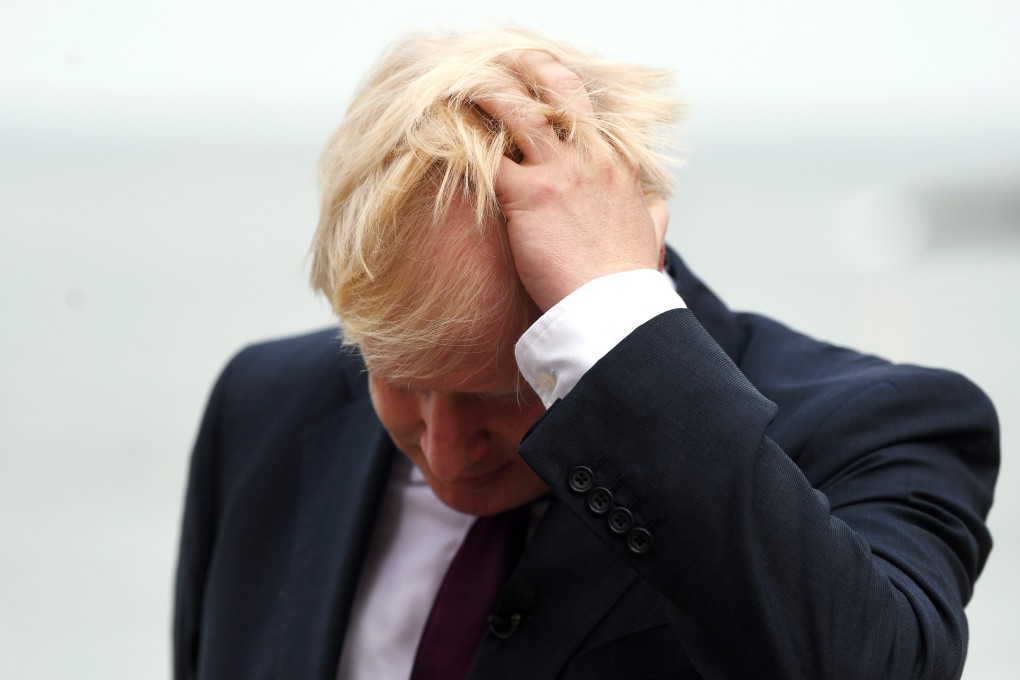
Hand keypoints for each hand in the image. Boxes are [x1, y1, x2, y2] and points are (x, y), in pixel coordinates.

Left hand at [476, 52, 666, 312]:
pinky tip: (444, 137)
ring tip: (463, 91)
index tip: (538, 88)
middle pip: (559, 89)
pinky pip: (486, 156)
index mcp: (618, 164)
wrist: (613, 307)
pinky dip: (463, 144)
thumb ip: (652, 216)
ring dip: (488, 97)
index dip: (559, 93)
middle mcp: (590, 157)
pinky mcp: (528, 196)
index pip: (588, 110)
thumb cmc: (627, 279)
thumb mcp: (652, 237)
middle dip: (529, 69)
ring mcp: (559, 173)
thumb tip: (656, 209)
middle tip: (501, 70)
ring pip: (518, 111)